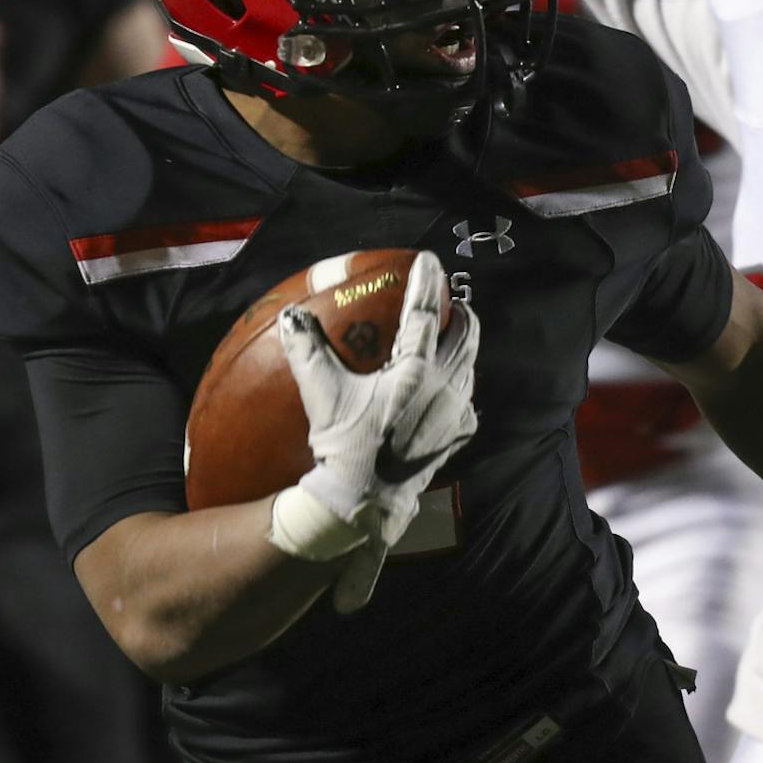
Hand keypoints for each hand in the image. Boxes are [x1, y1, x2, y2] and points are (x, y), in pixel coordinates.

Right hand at [273, 254, 480, 609]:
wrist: (367, 503)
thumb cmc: (345, 448)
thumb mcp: (323, 396)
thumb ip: (308, 351)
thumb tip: (291, 317)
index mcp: (415, 372)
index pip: (425, 314)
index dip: (427, 283)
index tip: (429, 260)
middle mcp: (445, 388)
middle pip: (466, 336)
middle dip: (462, 312)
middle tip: (453, 299)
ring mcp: (456, 413)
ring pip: (471, 366)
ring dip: (464, 346)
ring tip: (454, 335)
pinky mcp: (458, 435)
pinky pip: (467, 399)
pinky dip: (460, 383)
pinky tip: (449, 388)